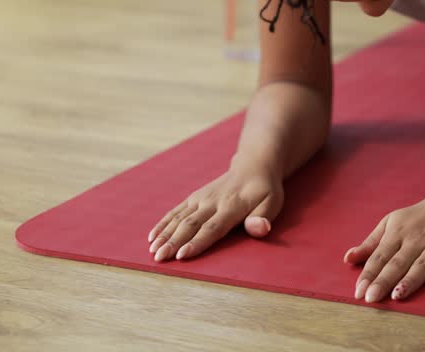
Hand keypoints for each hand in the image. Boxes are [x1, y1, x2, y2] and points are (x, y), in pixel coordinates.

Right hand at [147, 160, 282, 261]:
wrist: (252, 166)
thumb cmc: (264, 191)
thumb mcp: (272, 203)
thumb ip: (262, 218)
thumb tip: (259, 228)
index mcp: (232, 206)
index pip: (212, 227)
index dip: (197, 242)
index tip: (182, 255)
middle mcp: (212, 201)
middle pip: (191, 224)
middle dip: (174, 241)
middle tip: (160, 258)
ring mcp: (200, 198)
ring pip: (180, 218)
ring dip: (165, 234)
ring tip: (153, 250)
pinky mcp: (194, 197)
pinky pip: (176, 211)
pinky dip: (163, 223)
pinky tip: (152, 237)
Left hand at [343, 186, 424, 302]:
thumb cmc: (418, 217)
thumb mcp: (391, 223)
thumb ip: (370, 243)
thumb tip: (348, 258)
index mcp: (397, 233)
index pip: (379, 256)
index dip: (368, 274)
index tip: (358, 292)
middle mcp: (416, 239)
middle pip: (398, 263)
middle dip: (384, 280)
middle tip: (371, 298)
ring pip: (422, 264)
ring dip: (410, 280)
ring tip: (397, 295)